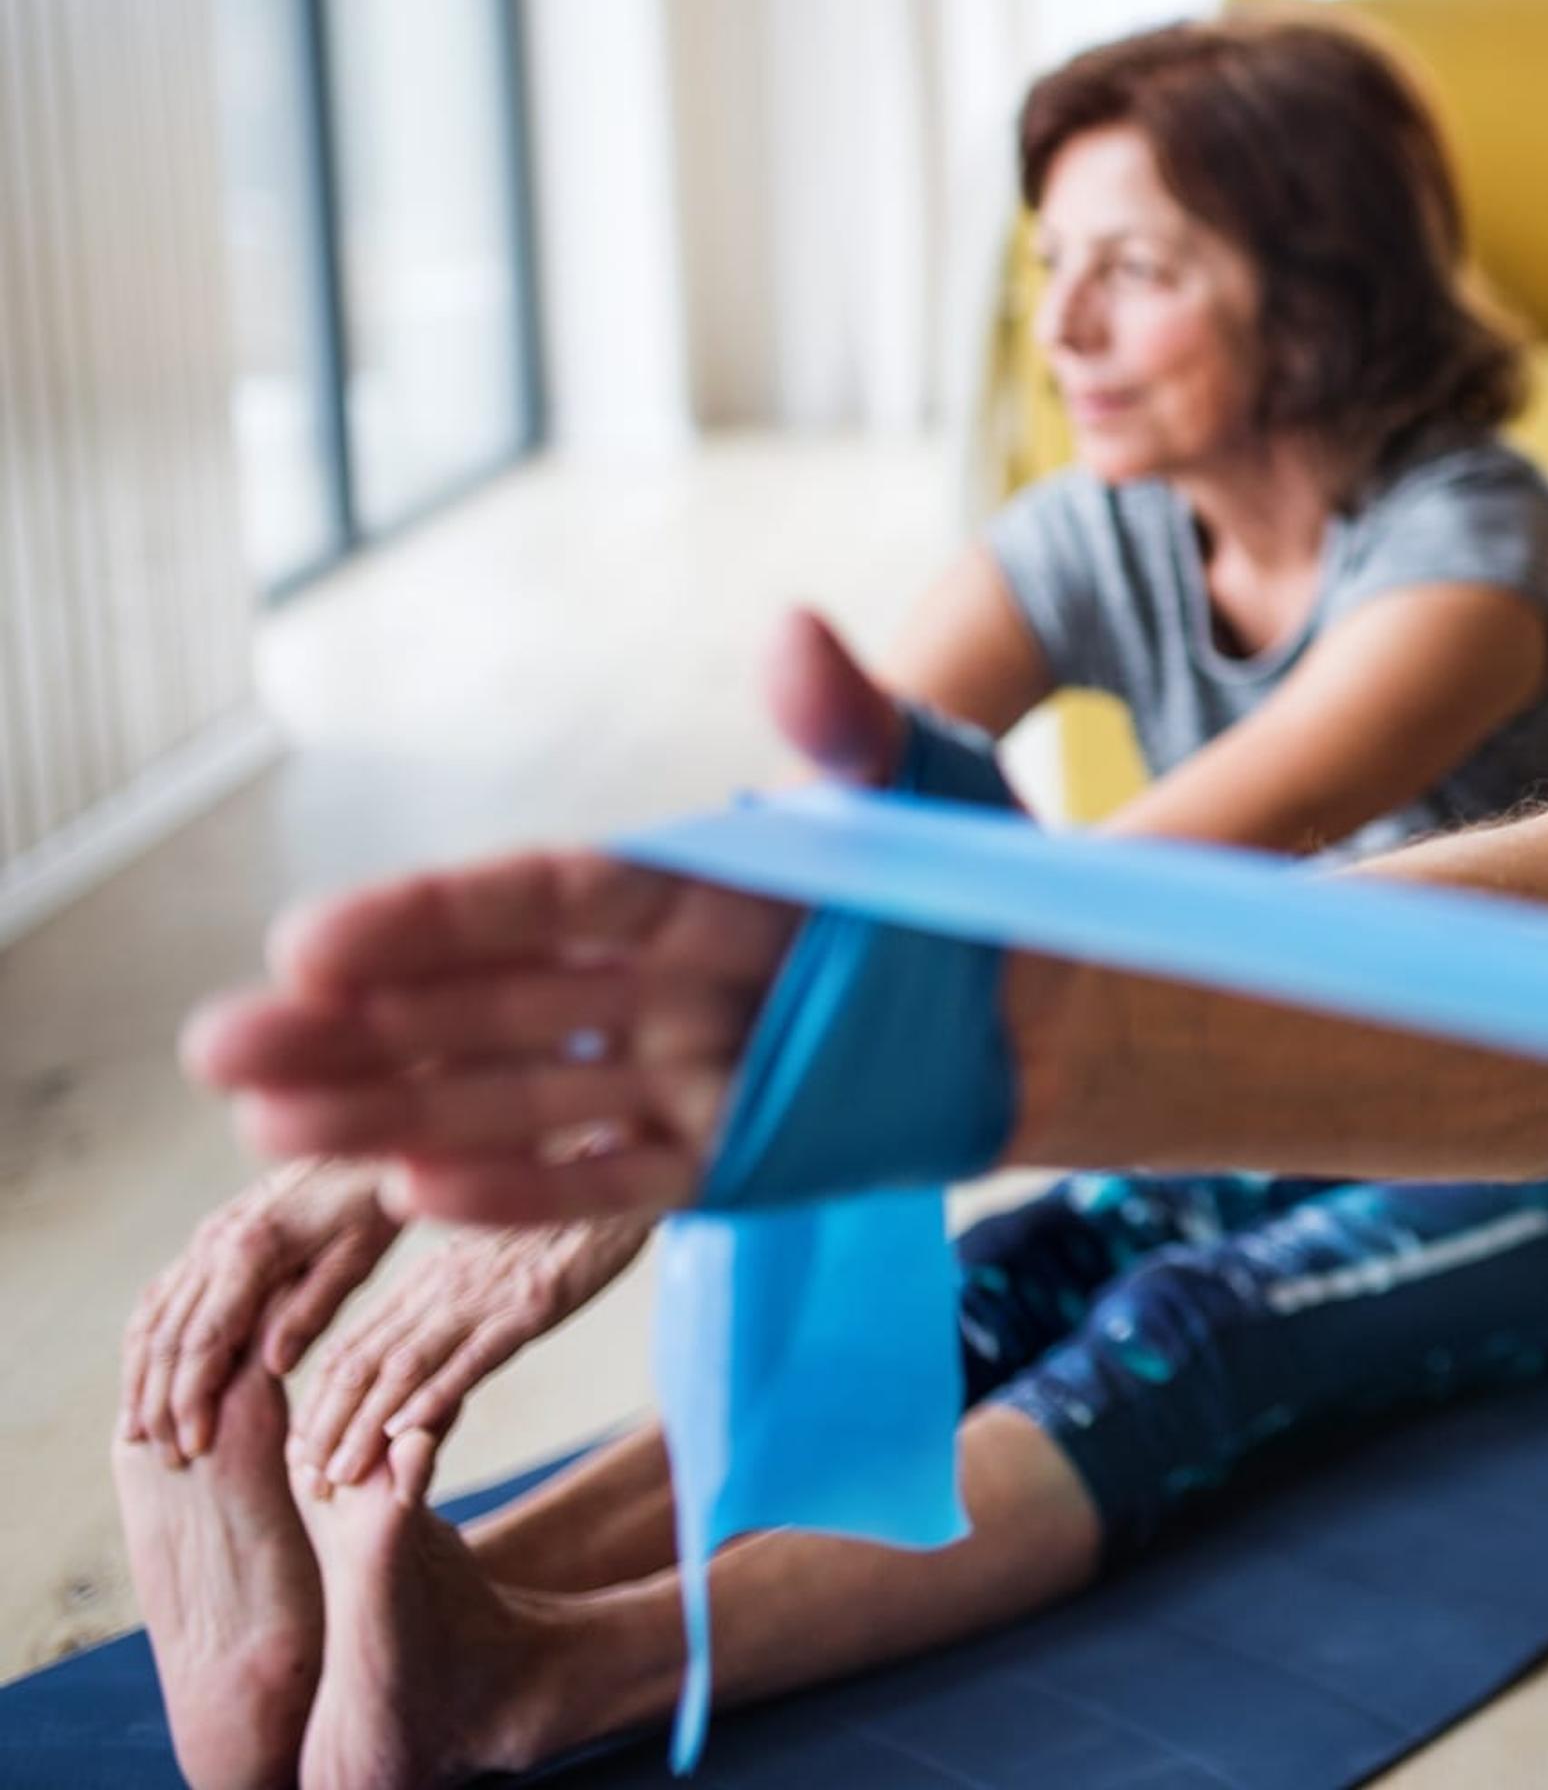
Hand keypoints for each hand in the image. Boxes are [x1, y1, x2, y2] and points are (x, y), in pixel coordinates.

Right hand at [118, 1158, 400, 1462]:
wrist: (365, 1146)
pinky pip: (165, 1295)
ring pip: (155, 1318)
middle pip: (169, 1336)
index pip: (206, 1340)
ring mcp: (206, 1238)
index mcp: (251, 1251)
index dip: (193, 1398)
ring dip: (143, 1378)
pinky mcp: (209, 1237)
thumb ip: (312, 1310)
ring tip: (141, 1432)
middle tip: (164, 1456)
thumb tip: (272, 1365)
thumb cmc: (373, 1205)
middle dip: (161, 1401)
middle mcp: (215, 1243)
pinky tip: (146, 1376)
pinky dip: (147, 1340)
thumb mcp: (357, 1260)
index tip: (193, 1446)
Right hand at [179, 608, 905, 1225]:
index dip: (433, 920)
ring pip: (518, 1098)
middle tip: (223, 1045)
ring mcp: (679, 1077)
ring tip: (268, 1122)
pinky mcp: (724, 1161)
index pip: (539, 901)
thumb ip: (845, 721)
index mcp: (682, 885)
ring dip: (399, 1112)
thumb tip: (794, 630)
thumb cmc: (965, 874)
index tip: (314, 937)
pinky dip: (519, 1189)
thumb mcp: (917, 783)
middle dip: (360, 1028)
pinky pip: (609, 1180)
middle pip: (488, 1006)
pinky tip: (410, 1189)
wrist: (1052, 1001)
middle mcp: (655, 984)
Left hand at [290, 1213, 657, 1487]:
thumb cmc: (563, 1221)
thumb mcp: (492, 1261)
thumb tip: (422, 1342)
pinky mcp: (531, 1306)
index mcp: (429, 1280)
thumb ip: (452, 1297)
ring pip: (403, 1367)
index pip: (351, 1348)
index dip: (318, 1405)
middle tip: (305, 1481)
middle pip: (361, 1362)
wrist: (620, 1173)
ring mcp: (484, 1298)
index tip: (299, 1451)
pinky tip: (408, 1430)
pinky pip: (473, 1354)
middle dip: (326, 1428)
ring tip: (338, 1475)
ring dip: (364, 1426)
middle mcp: (442, 1288)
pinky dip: (434, 1394)